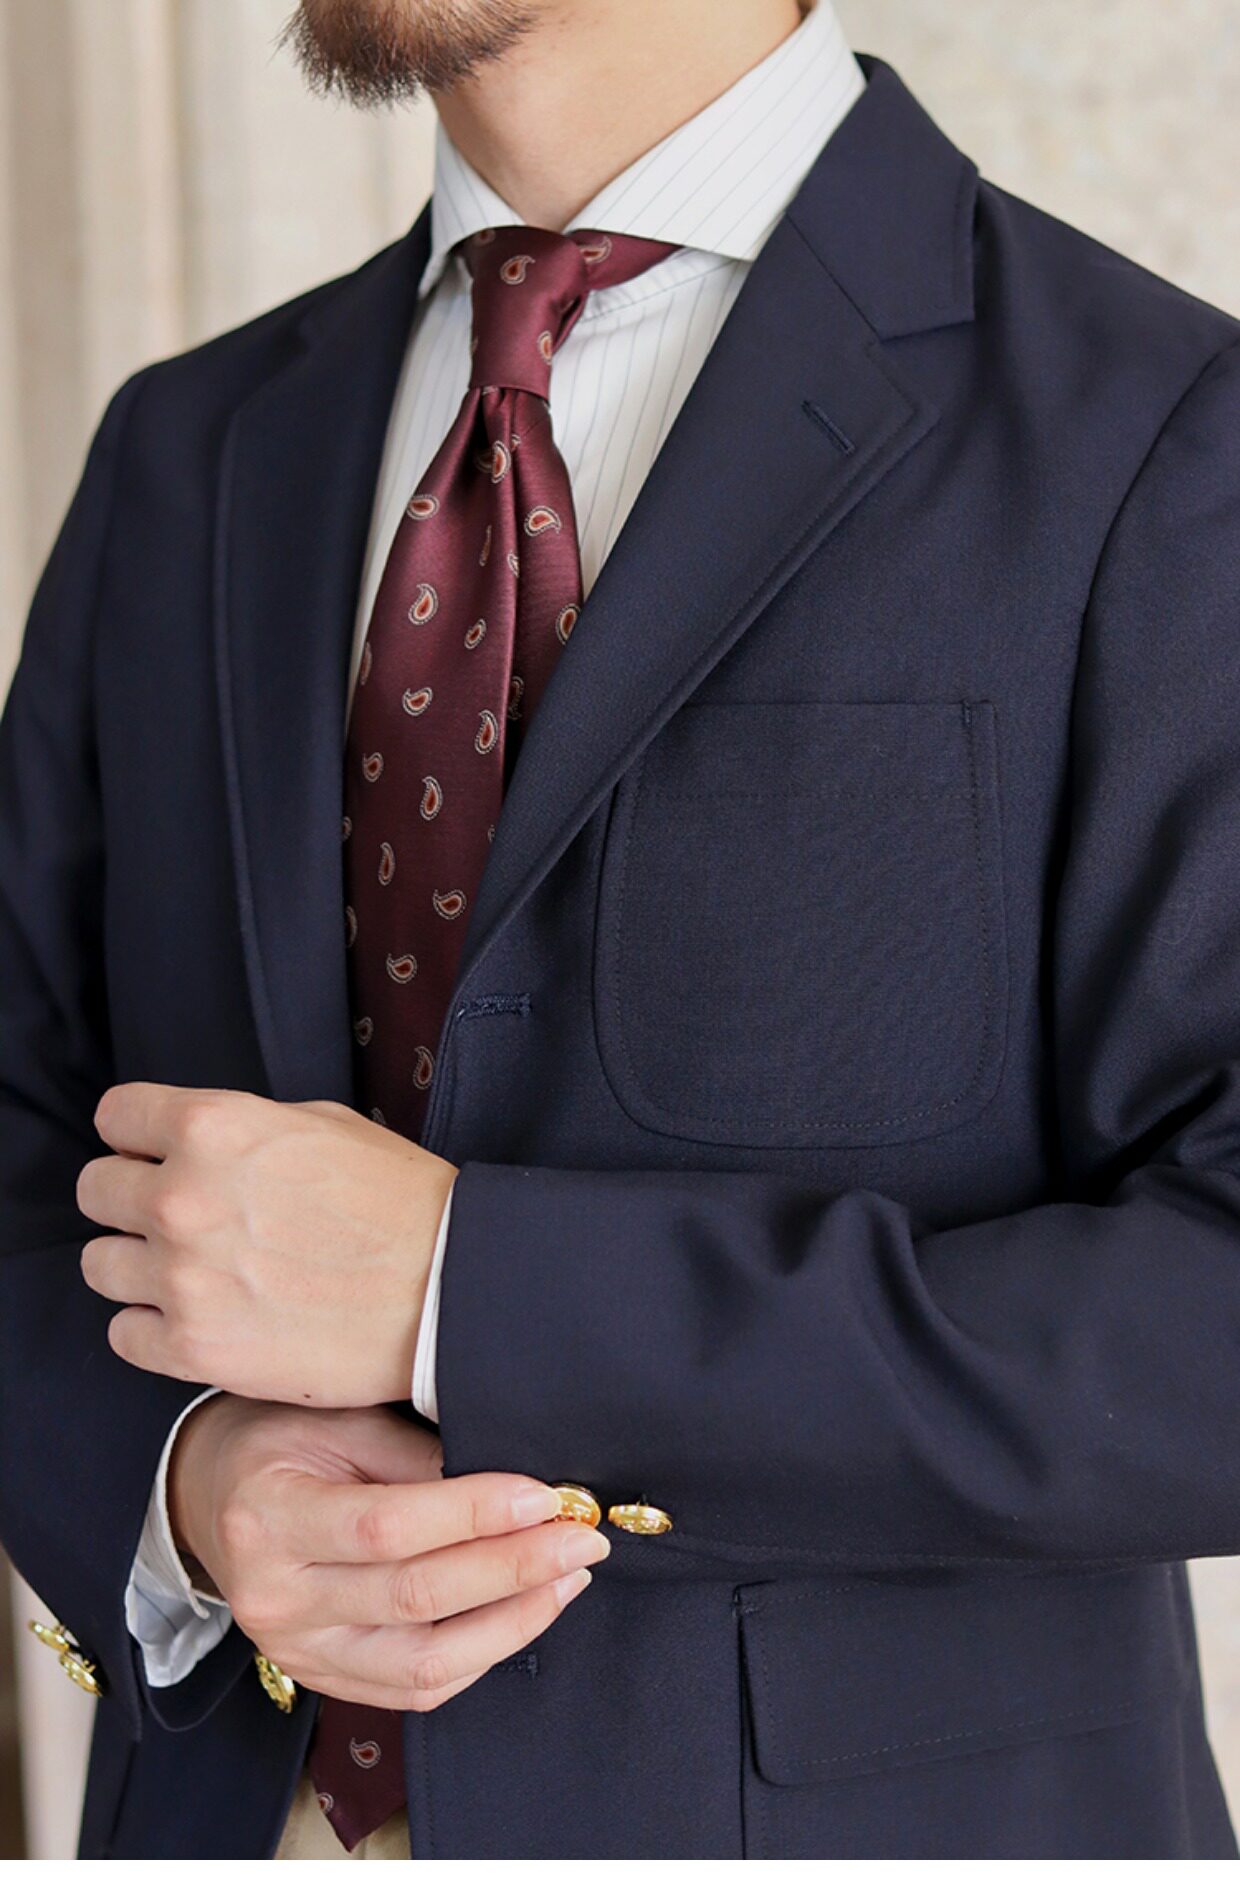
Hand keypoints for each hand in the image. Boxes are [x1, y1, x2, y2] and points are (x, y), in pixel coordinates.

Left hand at [78, 1083, 456, 1404]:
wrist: (447, 1289)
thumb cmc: (397, 1202)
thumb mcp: (320, 1124)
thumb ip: (239, 1128)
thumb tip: (192, 1143)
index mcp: (212, 1128)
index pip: (115, 1117)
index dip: (138, 1136)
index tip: (156, 1154)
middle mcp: (182, 1198)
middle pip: (95, 1191)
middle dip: (132, 1199)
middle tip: (180, 1218)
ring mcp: (182, 1278)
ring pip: (99, 1265)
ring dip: (138, 1266)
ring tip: (192, 1273)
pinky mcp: (194, 1348)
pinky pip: (124, 1334)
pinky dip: (154, 1328)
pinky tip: (201, 1316)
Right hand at [169, 1398, 608, 1710]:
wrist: (212, 1497)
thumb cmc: (283, 1442)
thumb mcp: (338, 1421)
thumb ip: (416, 1457)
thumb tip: (517, 1487)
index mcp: (270, 1517)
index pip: (386, 1527)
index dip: (474, 1514)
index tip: (545, 1494)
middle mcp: (276, 1598)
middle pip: (414, 1597)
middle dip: (513, 1567)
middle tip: (582, 1536)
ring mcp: (296, 1652)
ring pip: (423, 1662)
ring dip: (512, 1620)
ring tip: (569, 1578)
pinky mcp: (320, 1679)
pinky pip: (414, 1690)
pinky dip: (480, 1656)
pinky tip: (525, 1614)